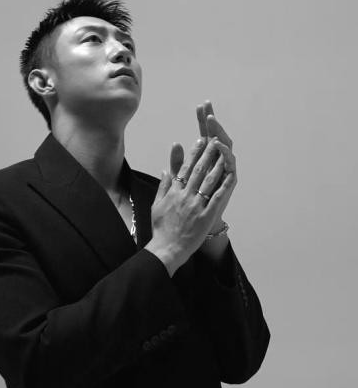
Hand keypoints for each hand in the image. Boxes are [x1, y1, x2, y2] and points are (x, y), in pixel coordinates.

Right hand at [146, 135, 236, 275]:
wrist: (167, 248)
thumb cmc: (161, 229)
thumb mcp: (156, 205)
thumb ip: (163, 187)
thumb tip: (166, 171)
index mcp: (173, 193)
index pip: (185, 169)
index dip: (193, 154)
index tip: (199, 141)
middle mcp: (184, 196)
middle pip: (198, 170)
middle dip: (207, 153)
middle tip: (214, 139)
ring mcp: (196, 205)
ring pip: (209, 180)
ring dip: (217, 164)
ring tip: (224, 152)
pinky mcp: (205, 216)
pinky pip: (217, 198)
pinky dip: (224, 185)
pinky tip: (231, 175)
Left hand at [181, 100, 237, 226]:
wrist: (196, 225)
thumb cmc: (190, 203)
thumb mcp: (180, 180)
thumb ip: (178, 163)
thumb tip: (175, 144)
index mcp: (205, 160)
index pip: (204, 135)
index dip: (202, 122)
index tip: (200, 106)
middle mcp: (217, 163)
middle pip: (216, 137)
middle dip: (212, 122)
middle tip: (207, 107)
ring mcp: (224, 170)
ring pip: (225, 146)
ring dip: (218, 132)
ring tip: (211, 120)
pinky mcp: (229, 180)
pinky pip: (230, 163)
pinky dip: (224, 152)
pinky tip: (217, 143)